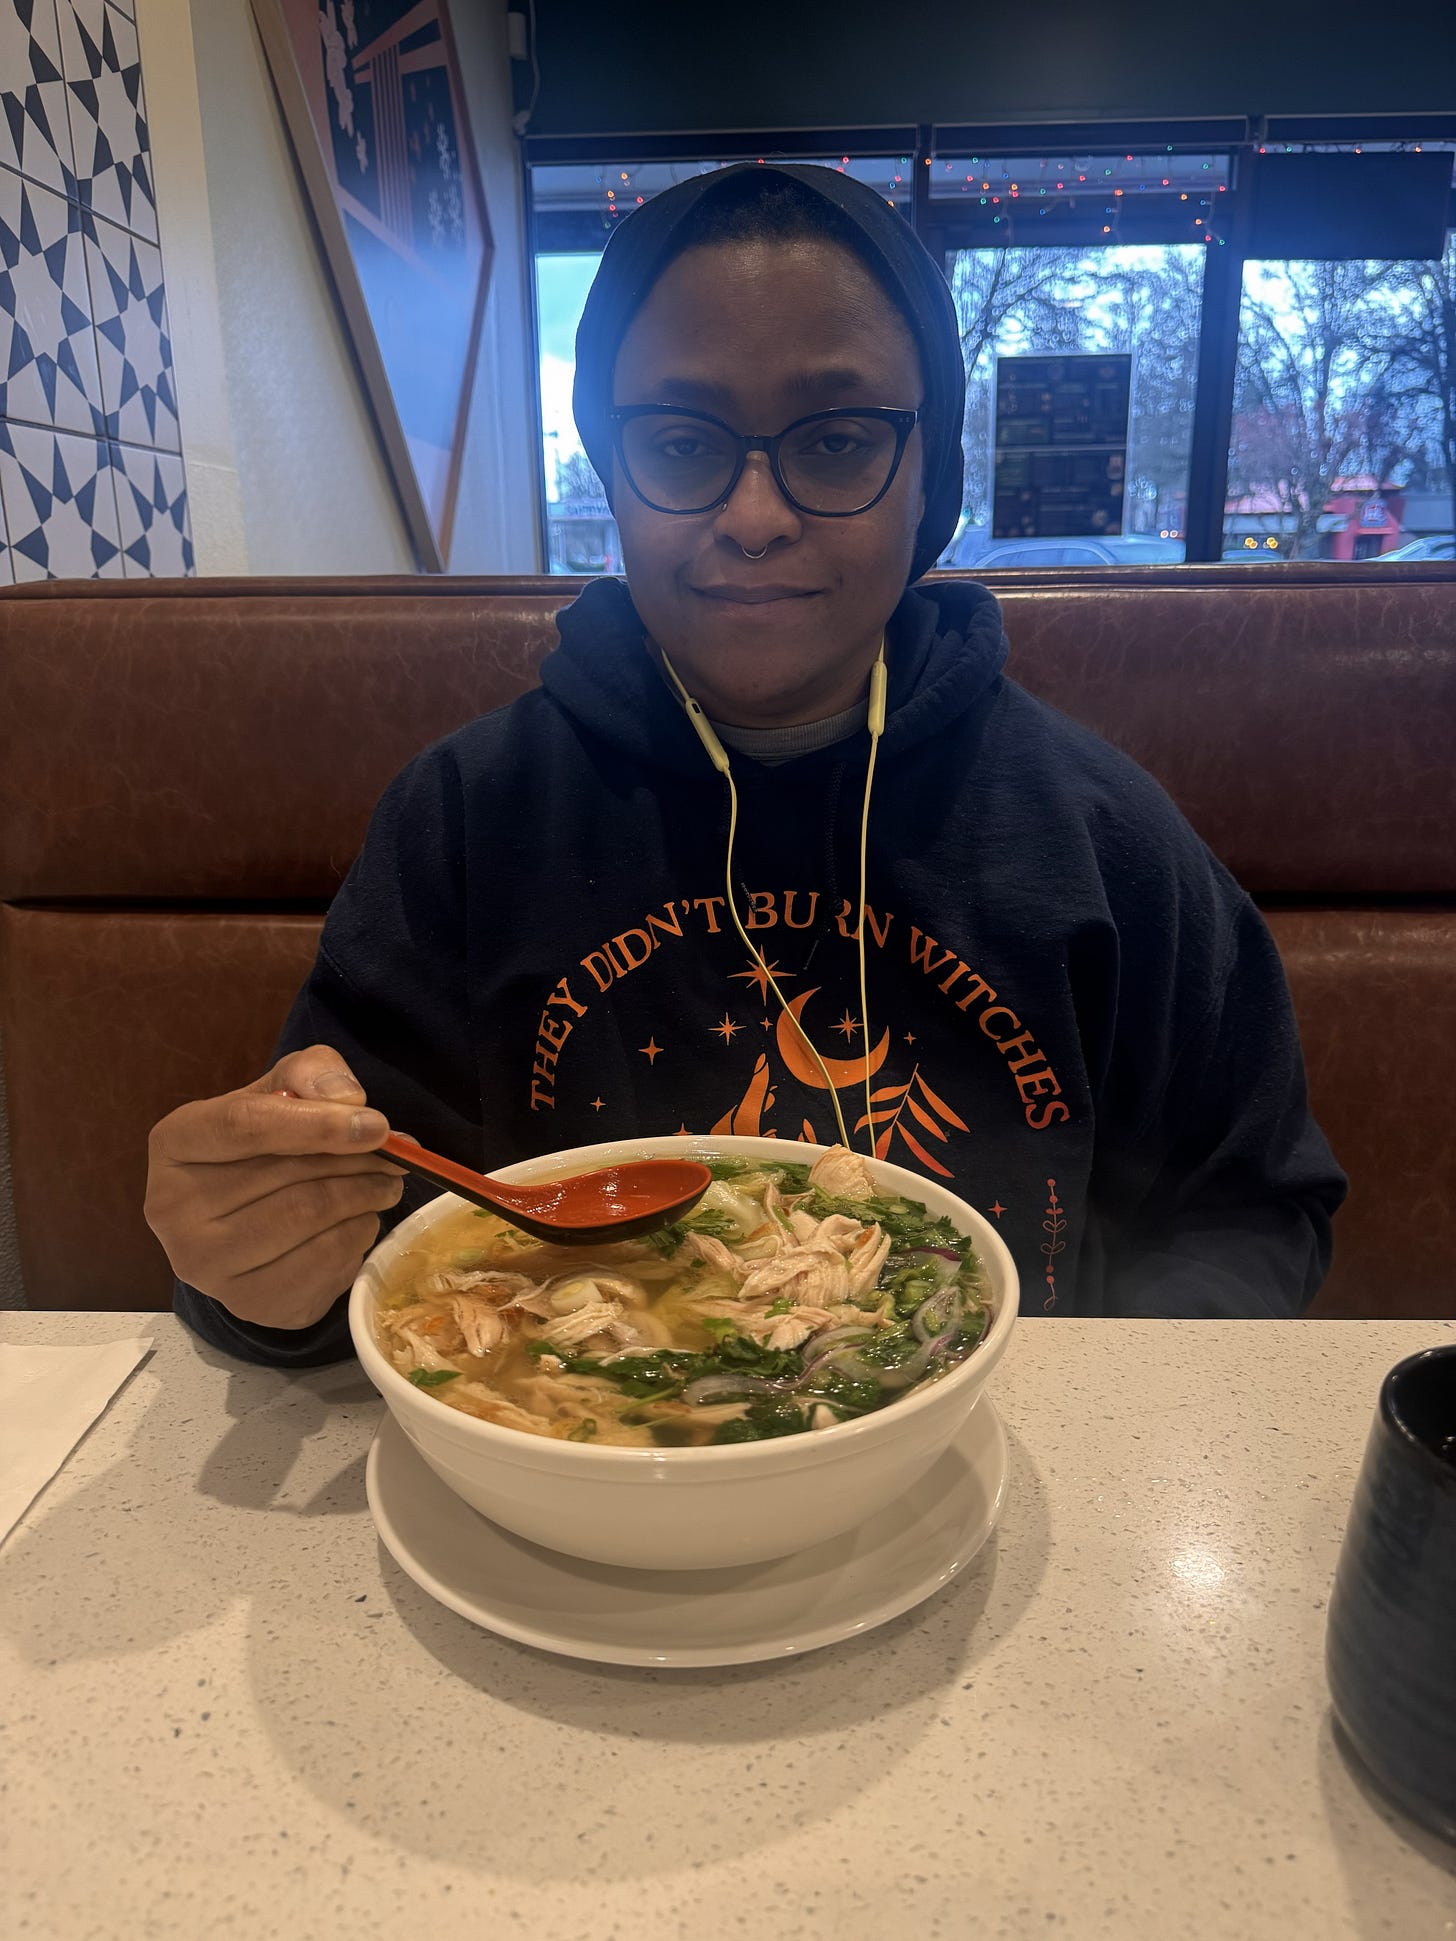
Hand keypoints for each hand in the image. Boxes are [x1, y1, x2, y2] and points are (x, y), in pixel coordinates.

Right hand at [145, 1046, 405, 1330]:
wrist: (245, 1224)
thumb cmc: (262, 1147)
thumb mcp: (279, 1091)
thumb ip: (309, 1075)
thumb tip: (347, 1100)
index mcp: (175, 1142)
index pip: (245, 1125)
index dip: (318, 1124)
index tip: (376, 1126)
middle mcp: (173, 1208)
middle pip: (288, 1177)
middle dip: (357, 1163)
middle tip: (395, 1156)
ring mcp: (205, 1265)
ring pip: (309, 1220)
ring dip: (365, 1197)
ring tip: (385, 1184)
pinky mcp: (247, 1302)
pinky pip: (323, 1263)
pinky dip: (357, 1236)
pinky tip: (360, 1221)